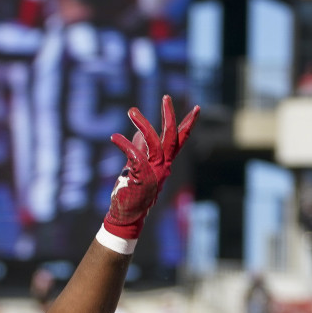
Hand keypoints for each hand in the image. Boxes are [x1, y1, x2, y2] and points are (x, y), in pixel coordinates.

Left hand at [103, 95, 199, 240]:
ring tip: (131, 110)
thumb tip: (139, 132)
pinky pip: (135, 155)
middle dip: (170, 116)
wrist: (127, 215)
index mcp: (165, 163)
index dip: (188, 124)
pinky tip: (114, 137)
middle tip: (166, 97)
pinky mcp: (141, 177)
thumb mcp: (138, 168)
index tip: (197, 108)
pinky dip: (124, 144)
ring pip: (154, 142)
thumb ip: (141, 150)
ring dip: (143, 123)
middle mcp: (163, 166)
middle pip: (172, 137)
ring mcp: (154, 172)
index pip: (180, 140)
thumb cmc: (132, 192)